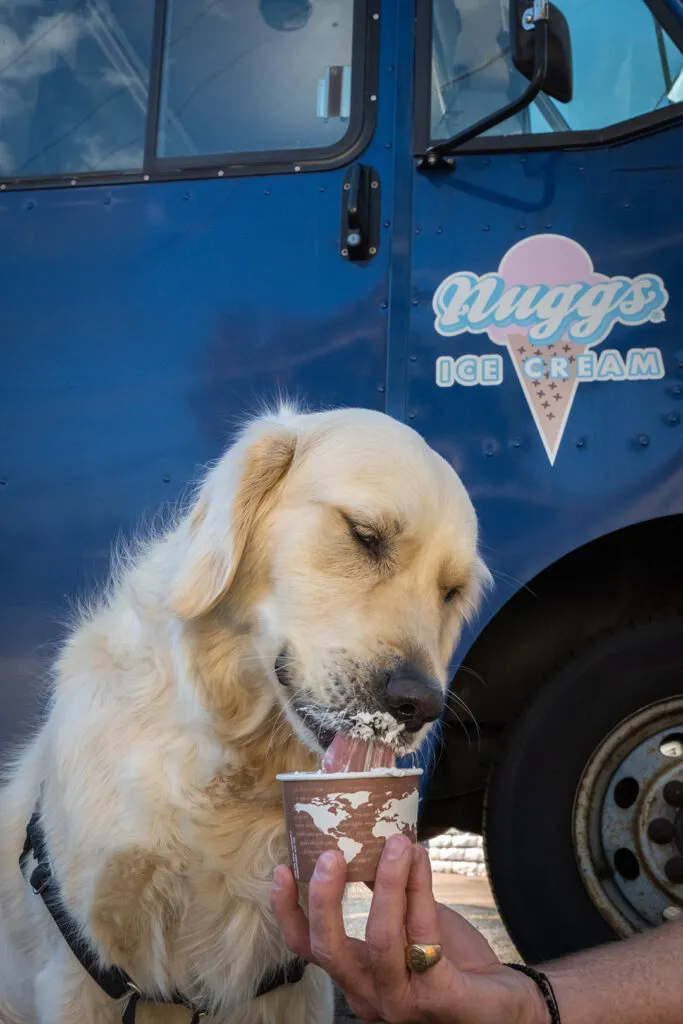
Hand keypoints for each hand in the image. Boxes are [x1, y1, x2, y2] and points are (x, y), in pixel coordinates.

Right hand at [271, 835, 544, 1023]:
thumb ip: (389, 897)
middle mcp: (371, 994)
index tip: (282, 869)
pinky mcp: (437, 997)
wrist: (505, 1003)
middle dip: (325, 899)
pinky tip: (421, 859)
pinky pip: (422, 936)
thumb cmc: (453, 962)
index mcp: (357, 975)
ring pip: (379, 941)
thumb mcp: (411, 923)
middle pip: (329, 951)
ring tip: (396, 843)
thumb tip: (369, 841)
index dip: (289, 912)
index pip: (308, 950)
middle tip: (331, 853)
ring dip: (387, 884)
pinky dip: (419, 890)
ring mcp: (402, 1001)